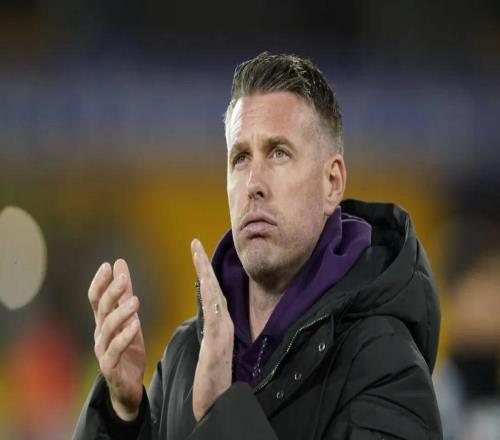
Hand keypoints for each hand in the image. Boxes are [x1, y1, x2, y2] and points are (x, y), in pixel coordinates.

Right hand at [88, 259, 145, 420]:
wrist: (128, 386)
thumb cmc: (127, 349)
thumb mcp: (130, 317)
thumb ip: (124, 293)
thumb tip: (119, 264)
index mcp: (103, 322)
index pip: (96, 299)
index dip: (100, 283)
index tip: (107, 266)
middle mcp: (100, 334)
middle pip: (102, 310)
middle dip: (111, 293)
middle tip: (123, 279)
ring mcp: (103, 350)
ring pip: (108, 329)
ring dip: (121, 313)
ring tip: (135, 301)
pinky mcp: (110, 366)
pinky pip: (115, 350)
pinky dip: (125, 337)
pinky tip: (136, 325)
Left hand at [191, 239, 233, 421]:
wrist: (218, 398)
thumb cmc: (212, 376)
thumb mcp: (209, 346)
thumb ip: (210, 327)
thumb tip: (208, 311)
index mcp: (217, 322)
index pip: (209, 290)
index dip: (203, 270)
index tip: (196, 250)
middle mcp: (223, 322)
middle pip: (212, 287)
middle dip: (204, 264)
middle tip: (195, 243)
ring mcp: (223, 331)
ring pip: (214, 296)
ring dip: (206, 274)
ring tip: (198, 254)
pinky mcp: (219, 341)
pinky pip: (215, 314)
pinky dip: (210, 297)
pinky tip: (204, 283)